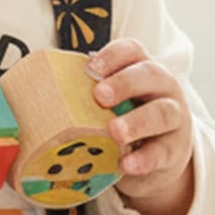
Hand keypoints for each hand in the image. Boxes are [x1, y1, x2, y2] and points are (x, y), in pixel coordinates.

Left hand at [86, 39, 195, 214]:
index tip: (91, 68)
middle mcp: (163, 88)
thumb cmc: (126, 119)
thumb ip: (89, 92)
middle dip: (125, 83)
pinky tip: (126, 164)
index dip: (113, 55)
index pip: (133, 51)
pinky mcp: (175, 150)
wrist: (158, 158)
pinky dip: (144, 159)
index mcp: (142, 69)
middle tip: (100, 96)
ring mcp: (175, 118)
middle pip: (151, 75)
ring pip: (163, 113)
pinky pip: (163, 152)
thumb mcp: (112, 102)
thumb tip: (39, 87)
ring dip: (137, 121)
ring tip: (114, 132)